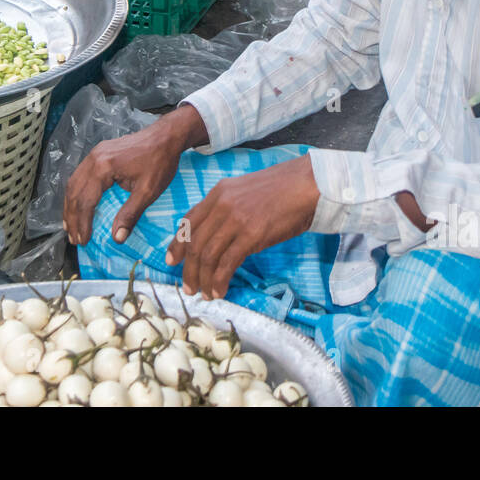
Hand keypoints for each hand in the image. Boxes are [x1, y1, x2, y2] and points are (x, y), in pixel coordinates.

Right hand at [63, 104, 208, 246]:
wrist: (166, 137)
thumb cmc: (160, 162)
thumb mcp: (148, 191)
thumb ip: (130, 214)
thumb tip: (117, 238)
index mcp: (103, 167)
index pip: (86, 201)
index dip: (83, 223)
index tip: (83, 241)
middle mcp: (94, 158)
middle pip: (75, 192)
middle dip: (72, 218)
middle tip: (74, 239)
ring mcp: (94, 154)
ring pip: (73, 183)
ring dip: (70, 206)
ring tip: (70, 226)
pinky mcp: (98, 153)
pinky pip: (80, 175)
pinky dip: (76, 193)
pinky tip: (76, 204)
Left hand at [165, 155, 319, 298]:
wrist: (307, 185)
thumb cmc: (282, 191)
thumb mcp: (245, 192)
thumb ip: (228, 208)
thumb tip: (218, 236)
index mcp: (218, 193)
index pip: (188, 221)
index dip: (177, 243)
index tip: (172, 260)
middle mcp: (221, 205)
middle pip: (194, 242)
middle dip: (188, 269)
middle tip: (189, 287)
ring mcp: (235, 220)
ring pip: (207, 255)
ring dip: (203, 279)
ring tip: (205, 294)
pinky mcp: (250, 235)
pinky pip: (227, 263)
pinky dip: (219, 281)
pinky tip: (220, 290)